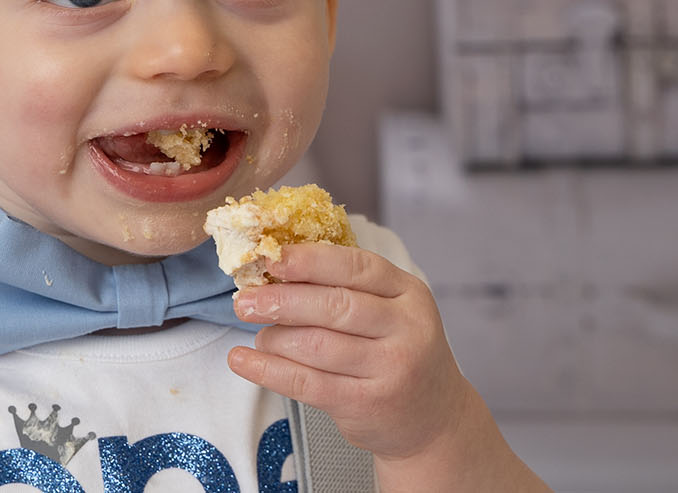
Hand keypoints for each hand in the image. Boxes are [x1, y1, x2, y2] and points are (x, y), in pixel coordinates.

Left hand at [225, 243, 478, 463]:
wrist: (433, 418)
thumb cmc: (399, 353)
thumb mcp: (392, 311)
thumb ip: (349, 288)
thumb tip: (278, 268)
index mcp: (410, 293)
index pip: (357, 267)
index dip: (311, 260)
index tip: (272, 258)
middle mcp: (406, 329)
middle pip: (335, 306)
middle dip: (282, 300)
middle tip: (245, 299)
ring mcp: (390, 369)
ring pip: (317, 345)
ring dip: (275, 337)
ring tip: (257, 333)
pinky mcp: (367, 404)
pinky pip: (308, 384)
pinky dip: (268, 370)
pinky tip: (244, 360)